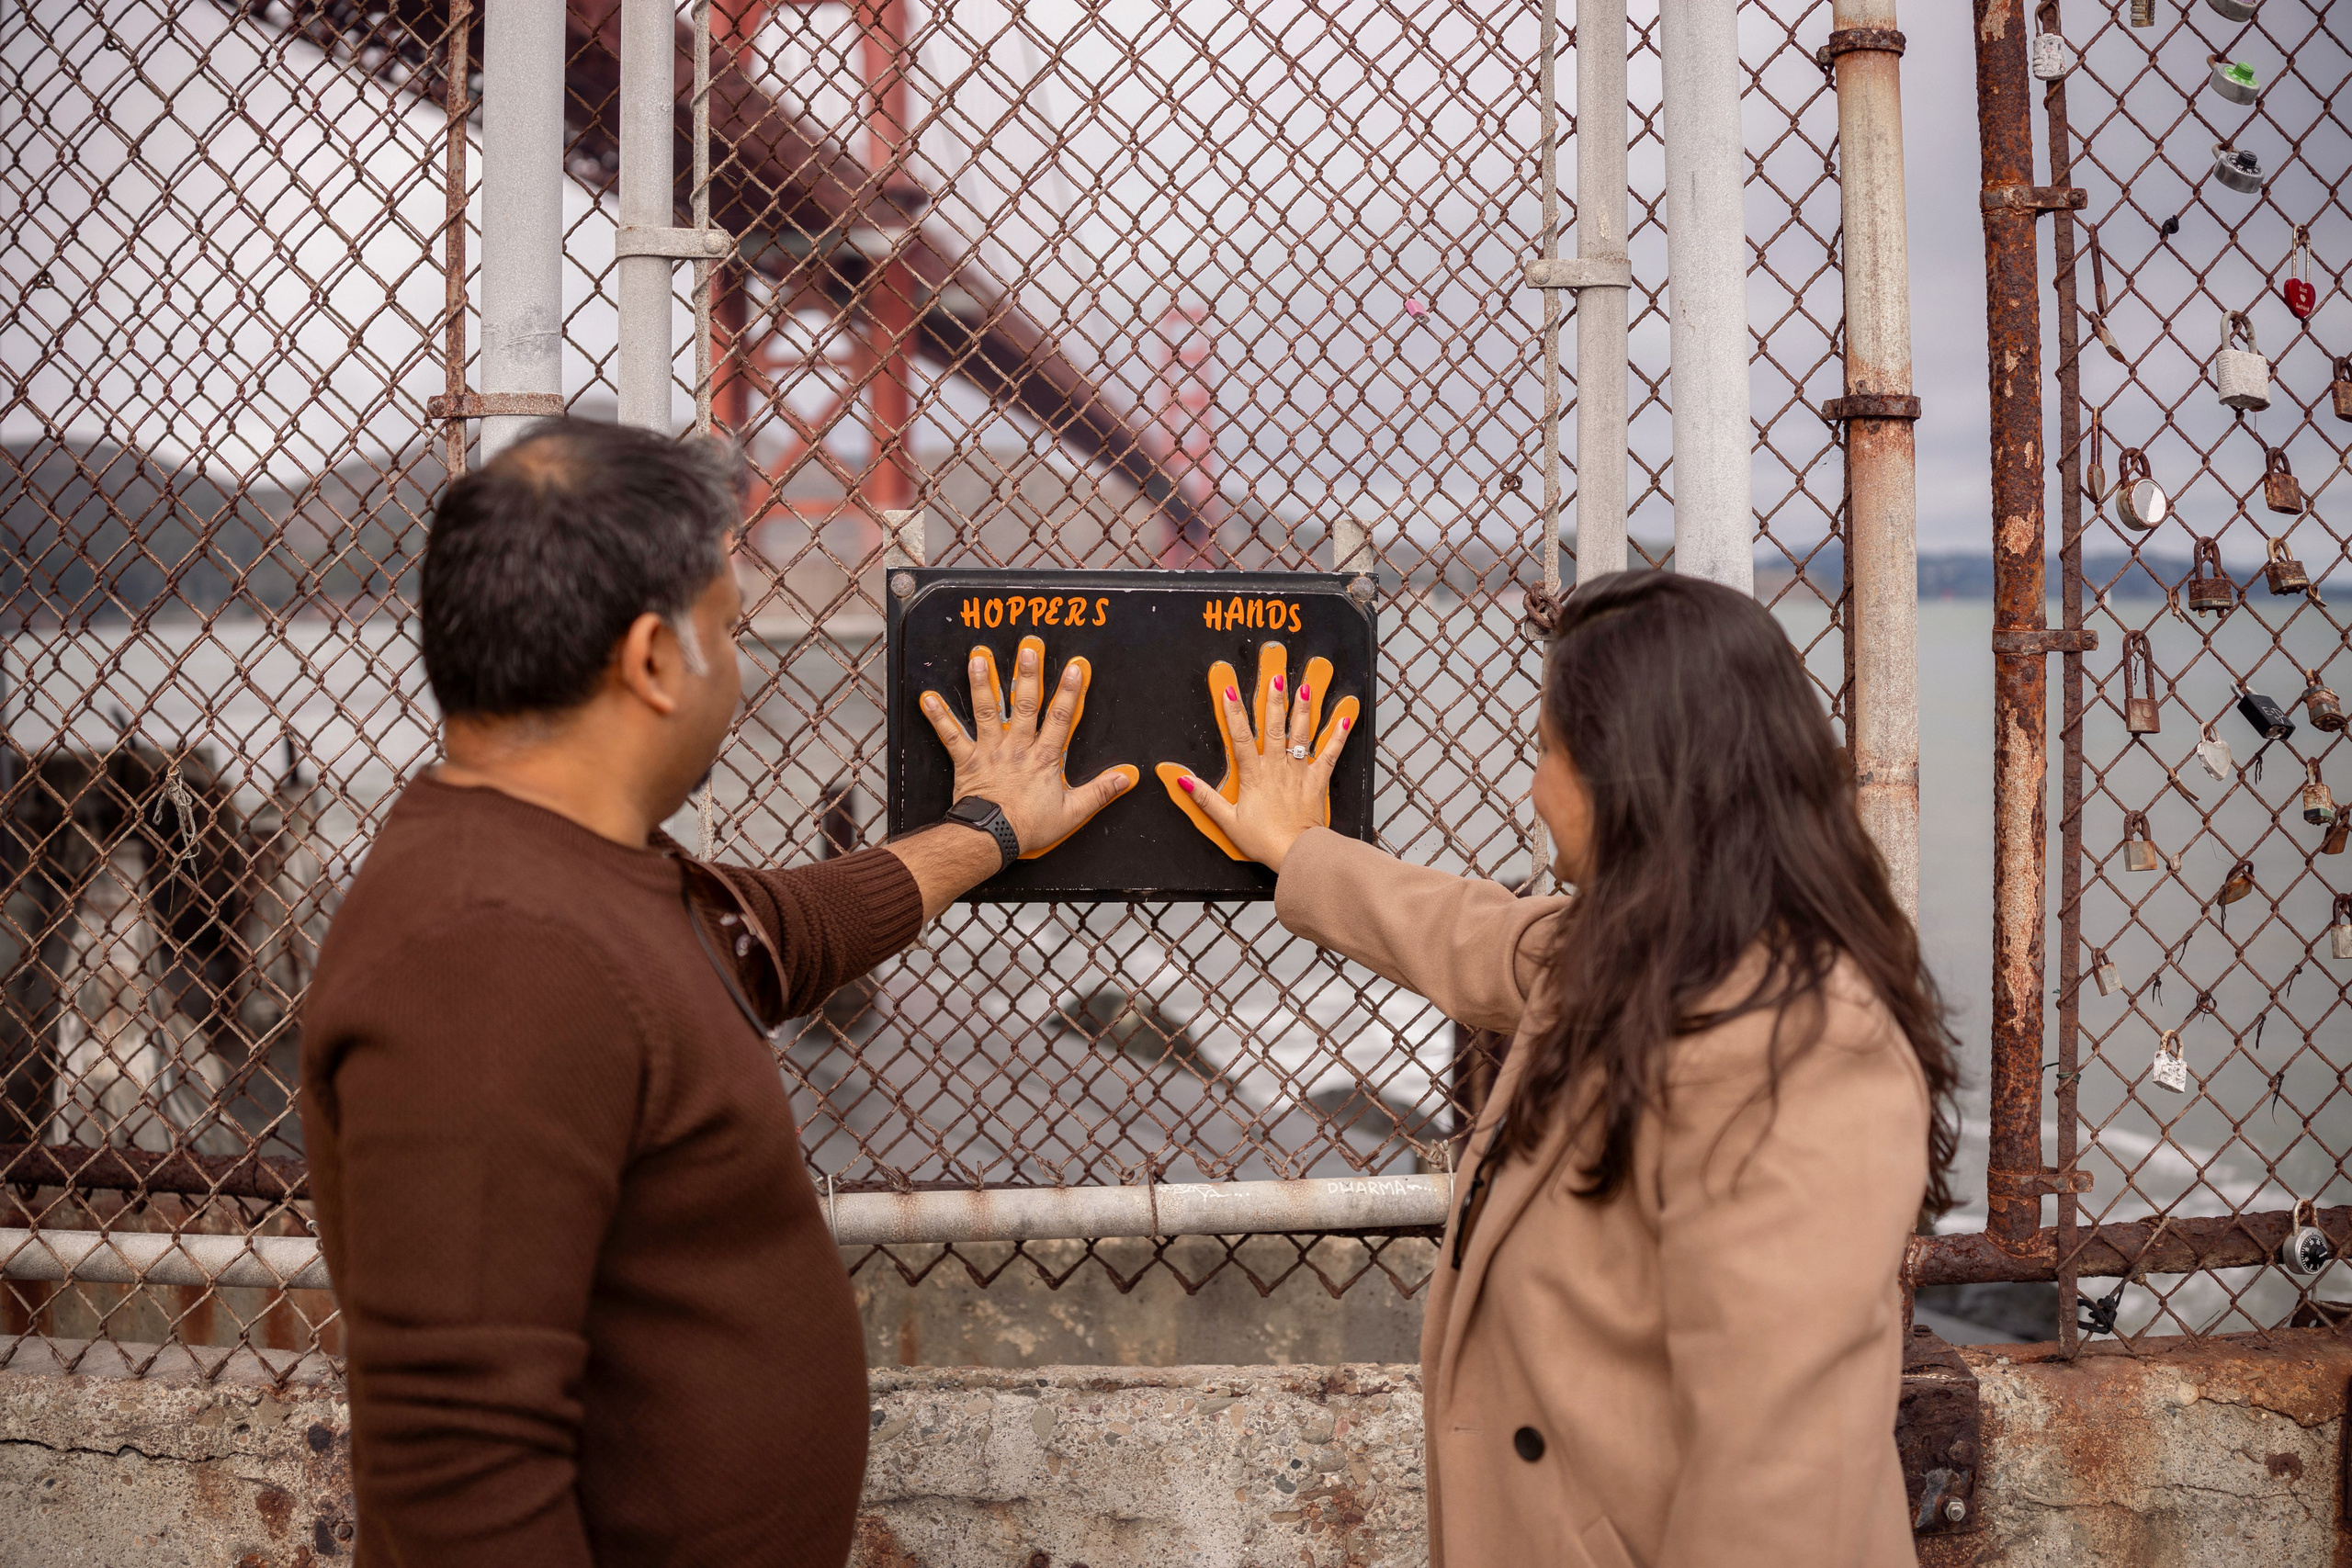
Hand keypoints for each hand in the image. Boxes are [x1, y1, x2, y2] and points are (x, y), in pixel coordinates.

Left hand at [920, 634, 1136, 856]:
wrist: (991, 838)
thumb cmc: (1028, 826)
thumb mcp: (1073, 812)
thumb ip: (1100, 792)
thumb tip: (1125, 777)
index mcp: (1043, 757)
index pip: (1060, 718)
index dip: (1069, 692)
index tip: (1074, 667)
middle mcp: (1016, 747)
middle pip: (1024, 705)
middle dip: (1027, 675)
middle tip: (1028, 648)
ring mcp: (989, 751)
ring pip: (987, 711)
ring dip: (983, 683)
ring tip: (980, 658)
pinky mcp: (966, 760)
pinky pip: (950, 736)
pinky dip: (938, 717)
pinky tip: (927, 698)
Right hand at [1155, 642, 1357, 872]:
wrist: (1296, 854)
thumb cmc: (1262, 839)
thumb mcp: (1227, 821)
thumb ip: (1206, 798)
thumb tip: (1183, 780)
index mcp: (1254, 776)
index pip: (1240, 738)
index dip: (1234, 713)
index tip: (1228, 690)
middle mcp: (1277, 768)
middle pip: (1274, 729)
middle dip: (1273, 701)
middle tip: (1275, 677)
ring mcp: (1299, 772)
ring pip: (1300, 735)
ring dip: (1303, 710)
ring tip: (1305, 686)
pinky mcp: (1317, 781)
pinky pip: (1329, 755)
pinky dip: (1338, 736)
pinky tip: (1344, 718)